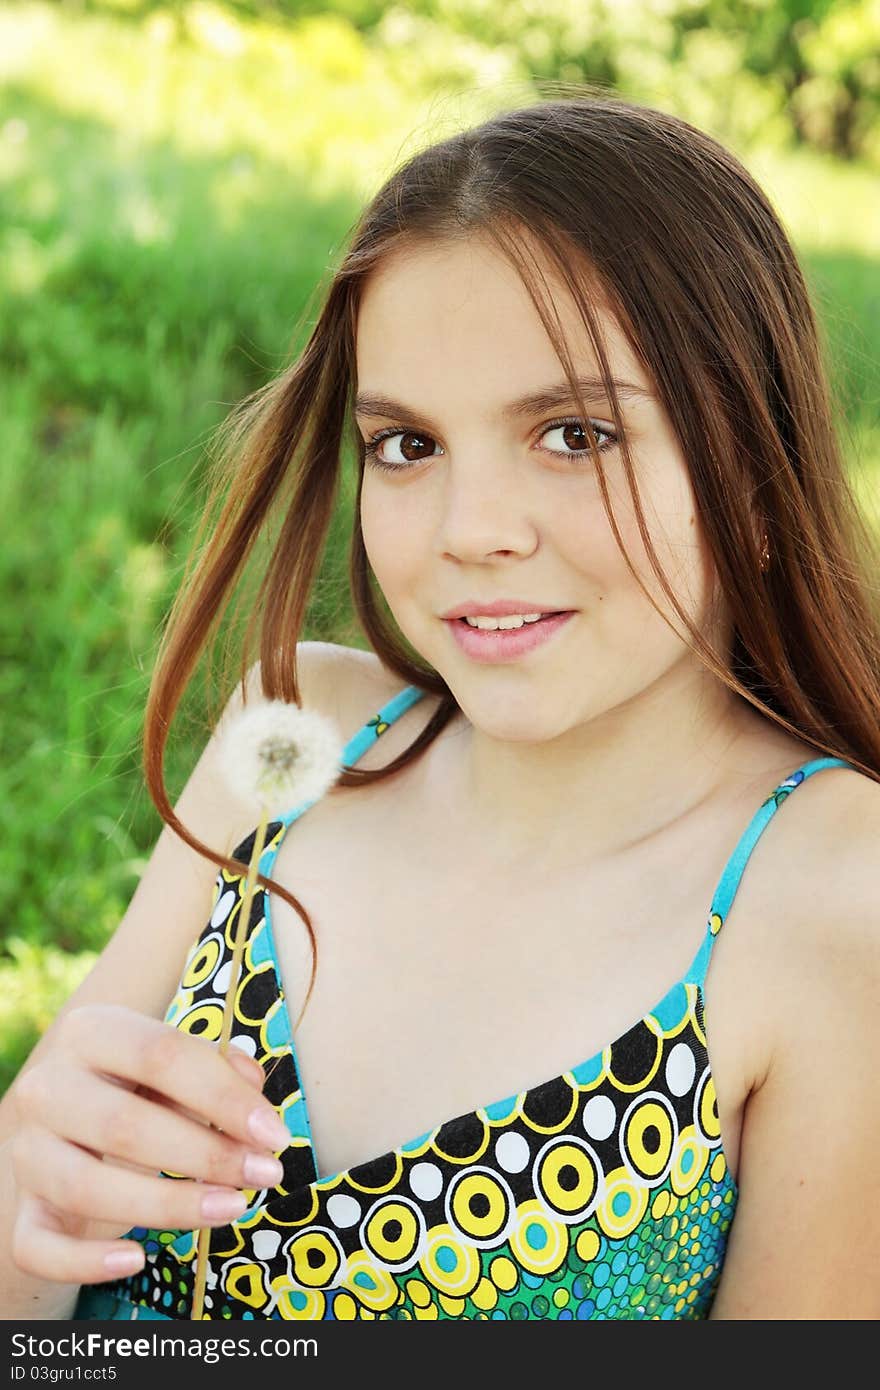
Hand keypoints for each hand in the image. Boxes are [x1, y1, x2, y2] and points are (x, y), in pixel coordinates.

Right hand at [8, 1003, 291, 1285]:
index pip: (161, 1055)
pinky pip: (38, 1246)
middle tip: (264, 1175)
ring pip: (86, 1188)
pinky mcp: (21, 1210)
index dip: (223, 1097)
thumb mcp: (173, 1064)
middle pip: (125, 1125)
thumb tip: (253, 1095)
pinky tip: (137, 1259)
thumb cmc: (138, 1087)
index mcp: (90, 1032)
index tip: (274, 1135)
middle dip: (206, 1154)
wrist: (65, 1122)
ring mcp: (27, 1149)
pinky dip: (86, 1261)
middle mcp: (48, 1085)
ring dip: (168, 1205)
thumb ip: (217, 1069)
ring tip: (231, 1209)